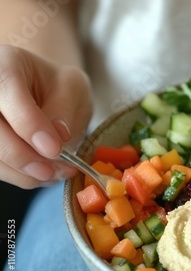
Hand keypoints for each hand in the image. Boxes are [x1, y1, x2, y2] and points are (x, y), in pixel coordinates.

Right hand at [0, 45, 92, 187]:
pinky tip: (44, 174)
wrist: (44, 97)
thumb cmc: (58, 88)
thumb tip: (58, 136)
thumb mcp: (72, 88)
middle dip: (23, 155)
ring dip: (24, 171)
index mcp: (4, 64)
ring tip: (56, 173)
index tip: (54, 149)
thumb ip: (64, 108)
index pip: (6, 90)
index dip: (28, 124)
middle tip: (55, 170)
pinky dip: (21, 176)